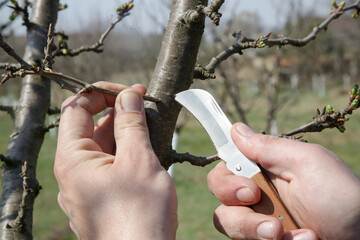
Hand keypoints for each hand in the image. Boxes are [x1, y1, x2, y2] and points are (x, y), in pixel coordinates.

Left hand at [54, 82, 177, 239]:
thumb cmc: (140, 214)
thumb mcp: (139, 160)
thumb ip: (131, 124)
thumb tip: (128, 96)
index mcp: (73, 160)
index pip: (77, 109)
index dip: (103, 93)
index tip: (131, 92)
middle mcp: (73, 173)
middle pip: (91, 128)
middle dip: (119, 113)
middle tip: (147, 105)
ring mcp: (87, 187)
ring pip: (104, 148)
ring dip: (126, 133)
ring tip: (152, 127)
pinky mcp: (101, 198)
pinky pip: (110, 167)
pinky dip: (127, 153)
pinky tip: (148, 152)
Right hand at [207, 122, 359, 239]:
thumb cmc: (343, 198)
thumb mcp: (308, 163)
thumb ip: (268, 147)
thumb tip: (235, 128)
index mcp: (267, 169)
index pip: (227, 167)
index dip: (225, 179)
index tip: (247, 190)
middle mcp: (259, 193)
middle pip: (220, 196)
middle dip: (237, 206)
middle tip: (260, 205)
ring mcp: (261, 219)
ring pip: (227, 223)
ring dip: (253, 229)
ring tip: (282, 234)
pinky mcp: (264, 238)